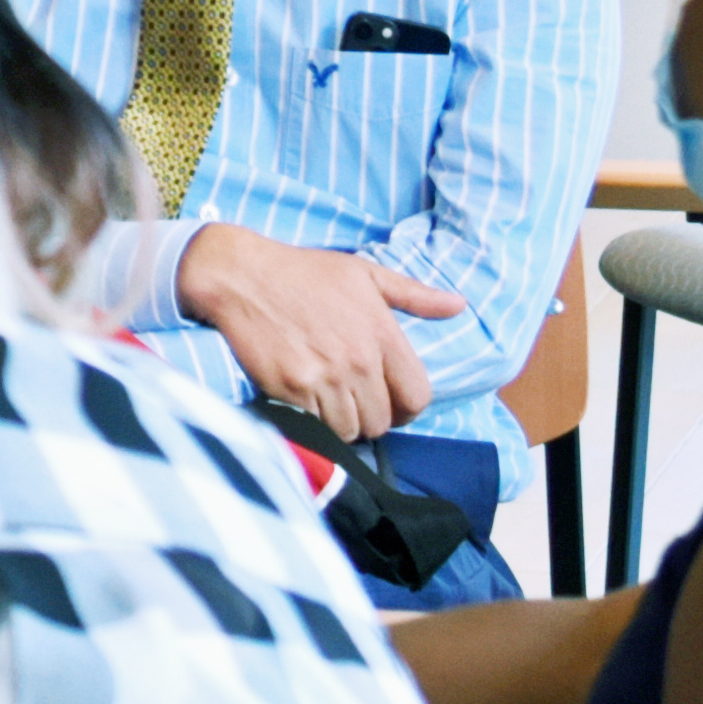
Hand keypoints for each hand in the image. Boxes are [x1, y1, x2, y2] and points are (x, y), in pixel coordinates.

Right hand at [185, 229, 468, 436]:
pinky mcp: (292, 390)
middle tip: (353, 403)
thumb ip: (415, 295)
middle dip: (371, 417)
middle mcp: (359, 359)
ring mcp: (325, 377)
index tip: (391, 405)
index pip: (417, 396)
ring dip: (342, 424)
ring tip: (328, 404)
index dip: (408, 409)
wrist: (243, 277)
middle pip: (382, 422)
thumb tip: (459, 305)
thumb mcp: (366, 274)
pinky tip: (305, 402)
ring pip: (350, 431)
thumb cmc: (305, 272)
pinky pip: (316, 427)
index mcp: (382, 333)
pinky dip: (313, 423)